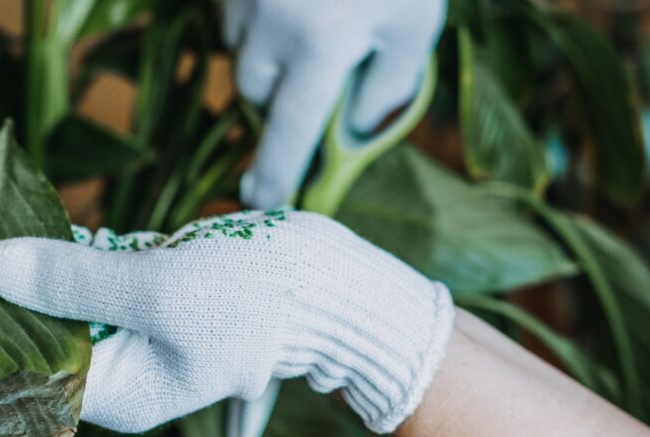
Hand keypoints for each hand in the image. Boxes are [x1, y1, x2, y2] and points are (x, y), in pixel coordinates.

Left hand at [0, 211, 453, 433]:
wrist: (324, 286)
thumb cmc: (254, 299)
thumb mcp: (161, 291)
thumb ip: (73, 281)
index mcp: (115, 390)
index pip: (3, 383)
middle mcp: (112, 371)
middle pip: (11, 349)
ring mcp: (125, 336)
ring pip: (37, 312)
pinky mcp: (137, 301)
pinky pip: (73, 286)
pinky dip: (38, 265)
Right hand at [224, 0, 445, 207]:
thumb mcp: (413, 26)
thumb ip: (387, 87)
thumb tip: (348, 130)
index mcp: (320, 45)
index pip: (290, 131)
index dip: (276, 174)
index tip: (262, 203)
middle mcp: (271, 26)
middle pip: (256, 93)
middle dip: (281, 96)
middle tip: (320, 74)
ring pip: (242, 52)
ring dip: (268, 53)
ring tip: (311, 23)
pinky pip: (235, 15)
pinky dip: (260, 18)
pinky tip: (294, 0)